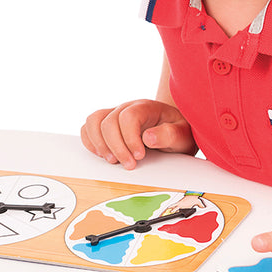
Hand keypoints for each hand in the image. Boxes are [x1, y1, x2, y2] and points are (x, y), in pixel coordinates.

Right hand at [79, 99, 195, 169]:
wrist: (174, 129)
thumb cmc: (178, 132)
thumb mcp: (183, 135)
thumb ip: (169, 135)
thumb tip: (148, 138)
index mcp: (146, 107)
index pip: (129, 116)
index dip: (130, 138)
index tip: (139, 156)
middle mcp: (127, 107)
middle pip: (109, 121)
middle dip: (116, 147)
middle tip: (129, 164)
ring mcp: (115, 114)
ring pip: (94, 121)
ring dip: (100, 144)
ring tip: (113, 161)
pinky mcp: (106, 124)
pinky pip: (88, 127)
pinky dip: (90, 141)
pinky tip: (102, 154)